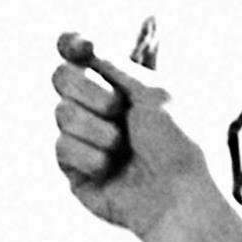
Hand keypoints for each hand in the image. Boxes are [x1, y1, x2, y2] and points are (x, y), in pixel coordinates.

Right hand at [49, 33, 213, 236]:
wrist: (180, 197)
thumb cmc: (180, 144)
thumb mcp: (156, 93)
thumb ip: (116, 64)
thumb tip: (85, 44)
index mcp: (124, 87)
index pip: (81, 53)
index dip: (72, 44)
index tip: (77, 45)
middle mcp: (102, 110)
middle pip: (62, 77)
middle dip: (90, 91)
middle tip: (120, 111)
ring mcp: (86, 138)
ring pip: (61, 112)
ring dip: (98, 130)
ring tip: (124, 149)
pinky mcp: (75, 170)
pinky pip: (61, 147)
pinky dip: (90, 156)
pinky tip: (111, 171)